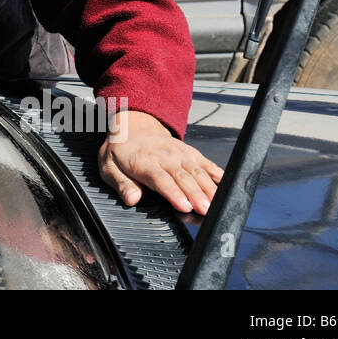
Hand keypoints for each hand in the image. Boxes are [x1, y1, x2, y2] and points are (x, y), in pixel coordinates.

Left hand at [97, 109, 223, 214]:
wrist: (134, 128)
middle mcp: (165, 157)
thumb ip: (121, 184)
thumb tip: (132, 199)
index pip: (161, 179)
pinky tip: (228, 187)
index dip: (173, 193)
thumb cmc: (121, 152)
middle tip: (205, 210)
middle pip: (183, 177)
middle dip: (195, 194)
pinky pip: (207, 164)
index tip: (184, 206)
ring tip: (217, 205)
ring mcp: (180, 154)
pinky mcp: (191, 153)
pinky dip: (219, 175)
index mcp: (144, 162)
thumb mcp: (108, 167)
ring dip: (209, 188)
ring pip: (198, 172)